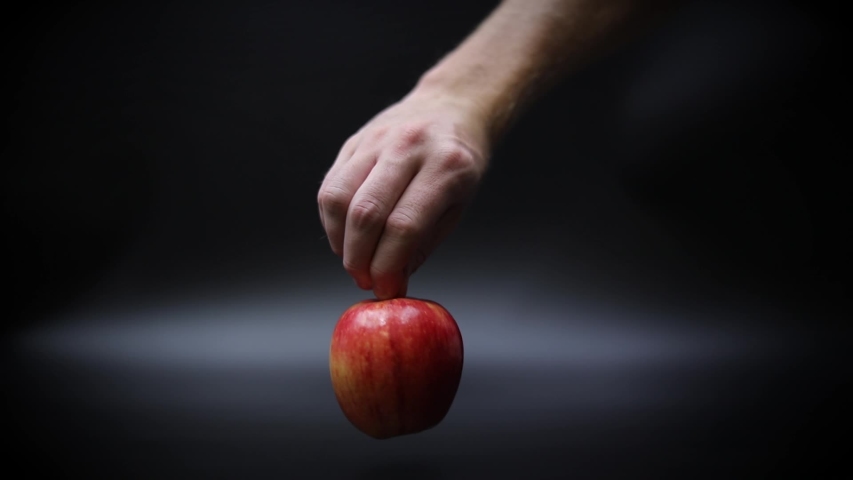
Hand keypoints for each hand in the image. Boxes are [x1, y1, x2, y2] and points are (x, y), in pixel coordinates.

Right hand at [318, 89, 489, 298]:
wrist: (453, 105)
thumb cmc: (460, 161)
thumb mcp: (459, 203)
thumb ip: (423, 242)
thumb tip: (392, 279)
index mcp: (446, 166)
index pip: (404, 226)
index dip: (388, 265)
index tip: (385, 288)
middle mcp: (408, 147)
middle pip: (366, 214)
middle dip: (360, 259)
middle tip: (365, 280)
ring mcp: (377, 140)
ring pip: (339, 199)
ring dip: (340, 241)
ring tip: (353, 260)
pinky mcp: (355, 141)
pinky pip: (330, 186)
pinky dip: (332, 220)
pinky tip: (345, 236)